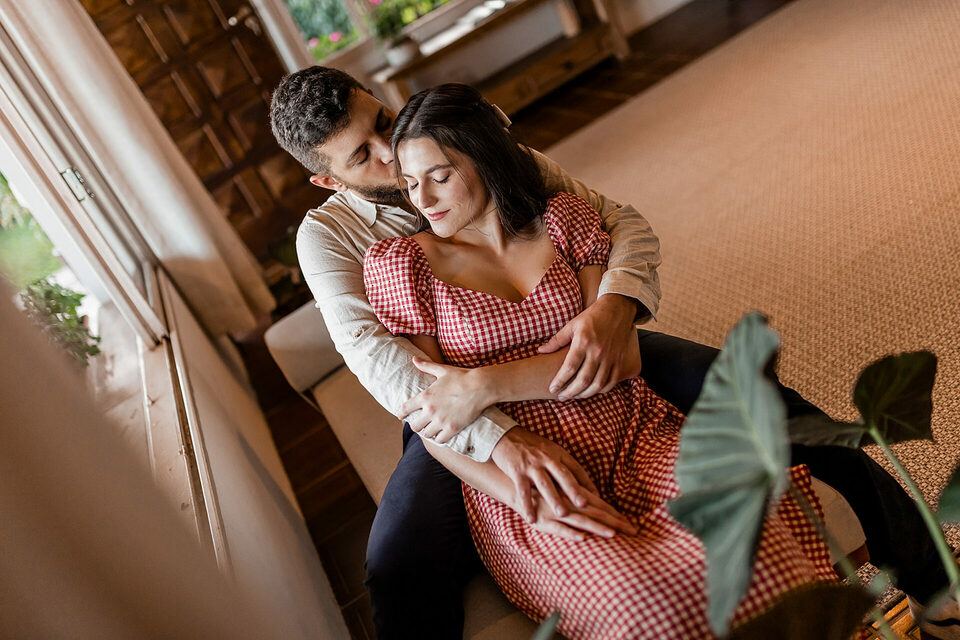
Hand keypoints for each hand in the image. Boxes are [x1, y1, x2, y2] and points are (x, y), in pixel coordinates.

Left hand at [400, 357, 491, 443]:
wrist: (480, 387)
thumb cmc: (462, 377)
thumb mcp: (442, 370)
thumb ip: (426, 366)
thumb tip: (414, 359)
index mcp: (425, 396)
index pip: (405, 409)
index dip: (401, 413)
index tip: (400, 416)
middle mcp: (430, 410)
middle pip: (414, 426)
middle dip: (416, 425)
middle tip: (420, 424)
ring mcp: (441, 421)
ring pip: (426, 434)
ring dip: (428, 432)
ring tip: (431, 430)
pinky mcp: (452, 428)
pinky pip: (440, 440)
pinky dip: (439, 438)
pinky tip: (441, 435)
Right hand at [491, 427, 634, 537]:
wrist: (503, 435)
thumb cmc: (529, 445)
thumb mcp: (549, 449)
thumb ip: (562, 464)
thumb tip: (581, 482)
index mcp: (557, 453)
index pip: (576, 469)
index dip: (587, 483)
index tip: (598, 498)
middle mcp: (546, 458)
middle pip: (563, 476)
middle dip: (574, 491)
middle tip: (584, 505)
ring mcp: (531, 464)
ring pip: (545, 484)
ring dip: (554, 499)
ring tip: (563, 514)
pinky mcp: (516, 470)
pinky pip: (523, 490)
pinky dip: (527, 504)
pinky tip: (531, 518)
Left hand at [538, 294, 639, 399]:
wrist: (617, 309)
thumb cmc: (591, 317)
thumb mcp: (571, 325)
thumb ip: (556, 340)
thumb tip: (541, 351)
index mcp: (583, 342)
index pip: (569, 368)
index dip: (559, 381)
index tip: (552, 388)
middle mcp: (597, 352)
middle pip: (583, 380)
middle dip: (570, 392)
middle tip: (561, 397)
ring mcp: (610, 357)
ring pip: (597, 384)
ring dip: (585, 394)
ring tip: (575, 396)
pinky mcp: (619, 360)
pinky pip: (612, 381)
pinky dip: (602, 390)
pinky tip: (592, 391)